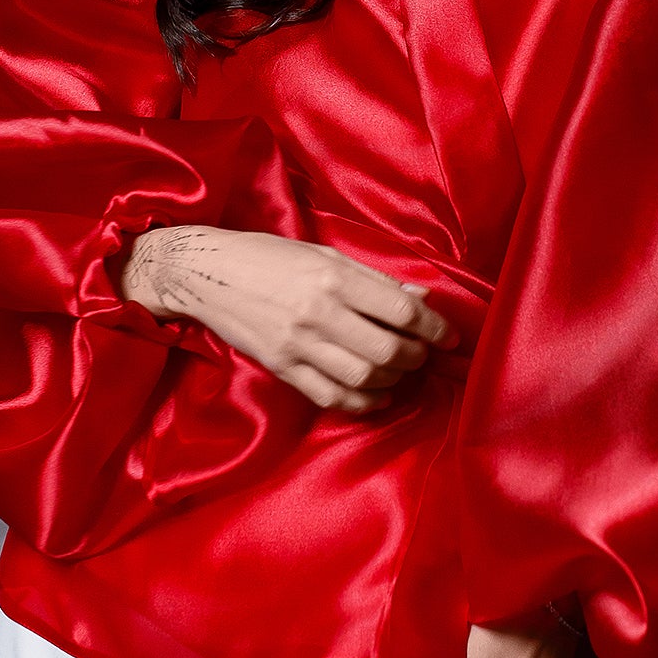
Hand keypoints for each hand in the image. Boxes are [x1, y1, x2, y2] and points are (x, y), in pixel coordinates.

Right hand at [120, 225, 455, 413]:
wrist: (208, 274)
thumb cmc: (270, 257)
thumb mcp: (325, 254)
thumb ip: (373, 280)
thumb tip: (419, 299)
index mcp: (334, 276)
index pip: (401, 310)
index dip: (434, 327)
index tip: (448, 336)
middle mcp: (319, 311)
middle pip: (388, 349)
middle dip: (416, 356)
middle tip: (424, 354)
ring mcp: (299, 343)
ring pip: (364, 377)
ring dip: (393, 380)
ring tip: (401, 371)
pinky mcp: (282, 367)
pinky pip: (331, 396)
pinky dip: (362, 402)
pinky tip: (377, 396)